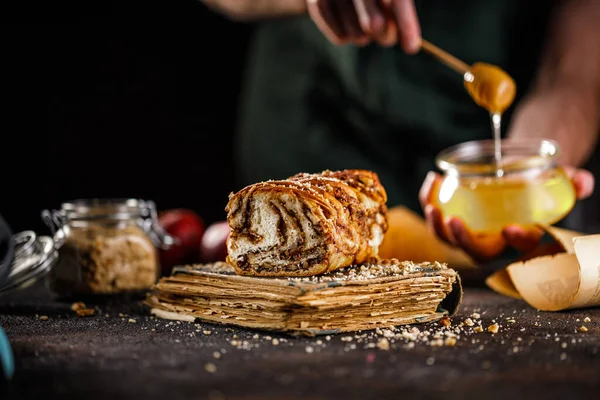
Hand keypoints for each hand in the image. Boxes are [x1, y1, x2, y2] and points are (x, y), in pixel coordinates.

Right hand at [305, 0, 421, 52]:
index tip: (412, 48)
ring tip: (361, 24)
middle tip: (388, 39)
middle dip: (385, 35)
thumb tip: (410, 43)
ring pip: (358, 35)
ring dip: (363, 37)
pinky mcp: (315, 1)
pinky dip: (347, 37)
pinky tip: (348, 28)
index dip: (406, 23)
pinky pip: (341, 38)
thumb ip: (397, 10)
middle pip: (374, 23)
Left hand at [419, 168, 594, 262]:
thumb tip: (583, 181)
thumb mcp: (556, 178)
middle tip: (454, 221)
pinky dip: (430, 199)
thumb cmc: (537, 179)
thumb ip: (571, 181)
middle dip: (464, 241)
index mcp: (523, 236)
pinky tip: (431, 180)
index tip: (510, 229)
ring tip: (432, 207)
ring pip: (451, 240)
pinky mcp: (454, 218)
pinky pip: (438, 216)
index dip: (517, 241)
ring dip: (438, 228)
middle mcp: (495, 241)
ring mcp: (472, 232)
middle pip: (478, 253)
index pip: (523, 247)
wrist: (516, 171)